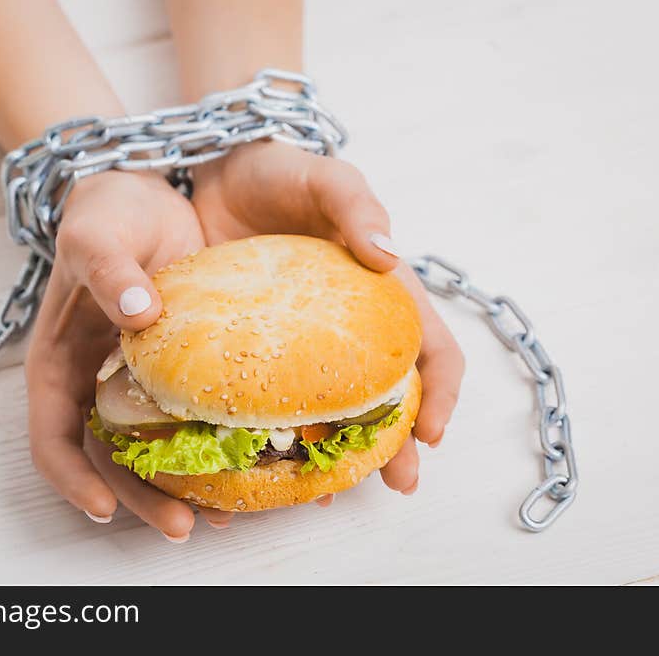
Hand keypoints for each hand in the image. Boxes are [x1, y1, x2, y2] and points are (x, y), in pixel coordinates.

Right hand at [25, 171, 231, 539]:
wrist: (150, 193)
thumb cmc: (106, 213)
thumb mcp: (96, 234)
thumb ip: (110, 270)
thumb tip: (139, 313)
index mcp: (61, 365)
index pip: (52, 438)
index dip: (72, 480)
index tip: (103, 509)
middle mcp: (98, 383)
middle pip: (109, 460)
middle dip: (140, 499)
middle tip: (184, 526)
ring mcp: (140, 381)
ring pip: (153, 450)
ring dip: (181, 485)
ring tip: (226, 513)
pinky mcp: (181, 370)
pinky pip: (192, 416)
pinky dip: (212, 443)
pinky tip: (249, 458)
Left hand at [191, 141, 464, 496]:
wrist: (216, 170)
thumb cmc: (282, 171)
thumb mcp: (326, 178)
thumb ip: (358, 206)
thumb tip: (391, 257)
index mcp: (382, 292)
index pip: (431, 348)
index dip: (442, 392)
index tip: (434, 435)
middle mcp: (349, 327)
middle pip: (390, 394)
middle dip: (401, 442)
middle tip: (398, 484)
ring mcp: (302, 342)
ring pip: (334, 408)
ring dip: (343, 450)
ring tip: (330, 488)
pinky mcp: (255, 347)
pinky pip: (274, 398)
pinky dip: (280, 433)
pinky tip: (268, 460)